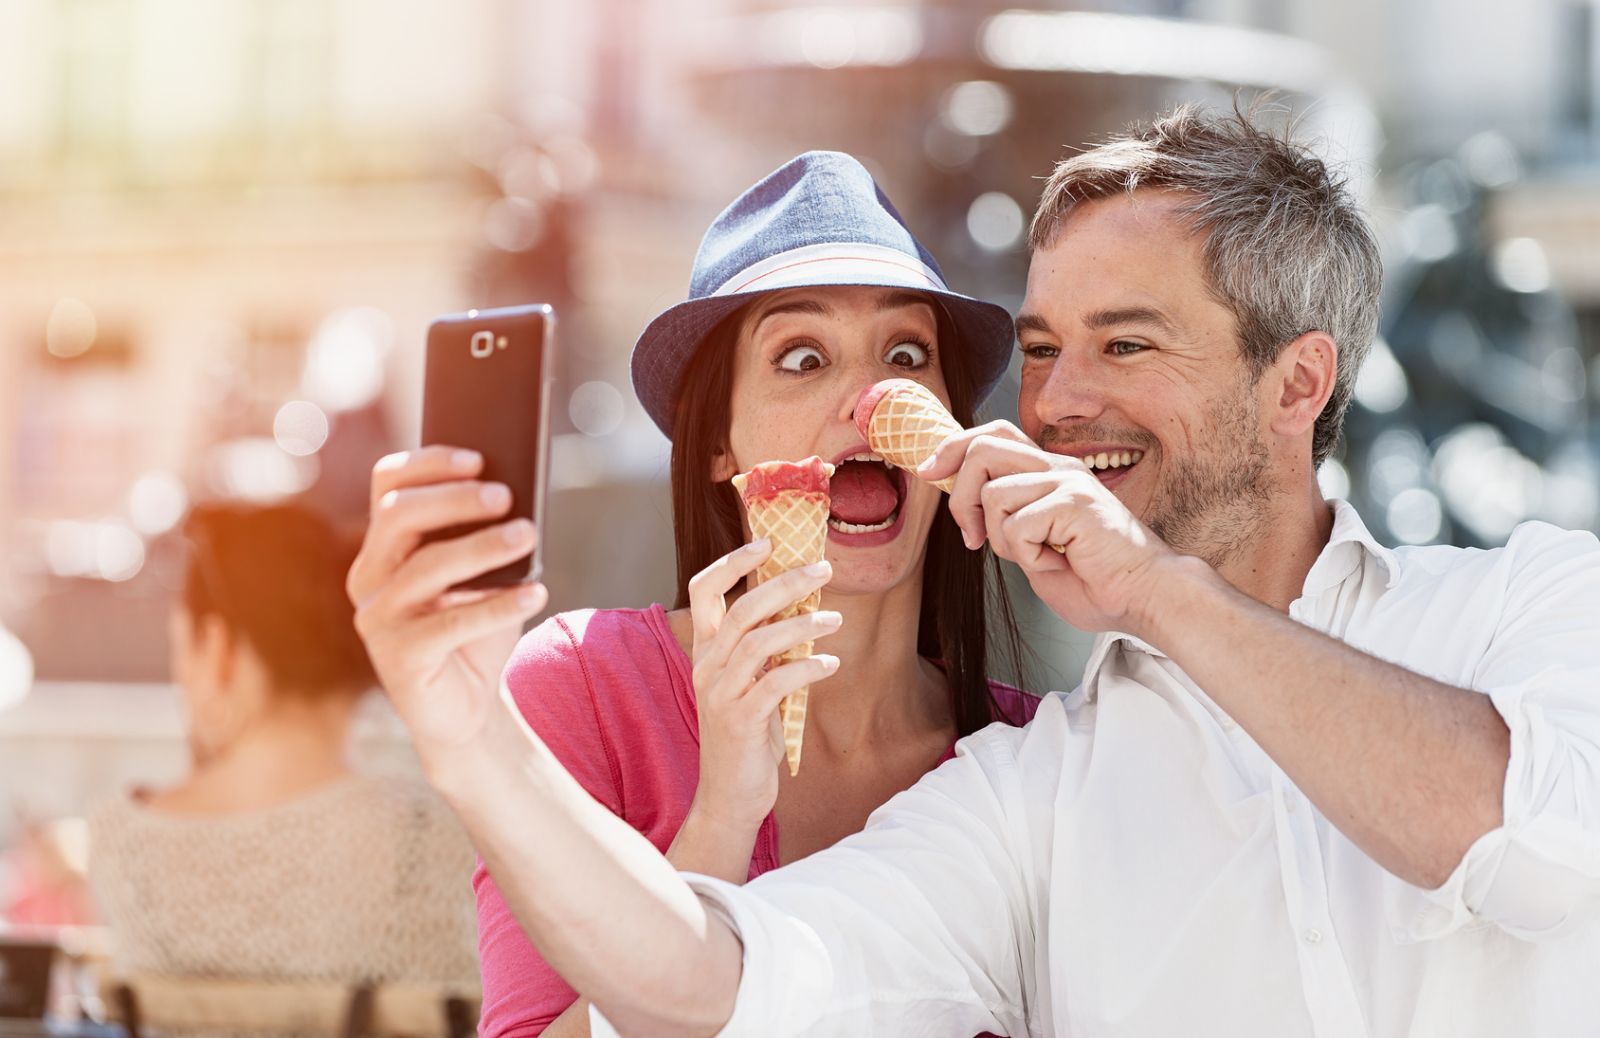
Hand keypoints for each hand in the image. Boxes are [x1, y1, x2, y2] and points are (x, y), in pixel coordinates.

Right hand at [346, 447, 548, 757]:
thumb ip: (485, 536)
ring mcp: (377, 618)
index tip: (478, 457)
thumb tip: (518, 493)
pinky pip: (450, 624)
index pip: (388, 485)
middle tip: (506, 496)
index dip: (429, 463)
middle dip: (454, 499)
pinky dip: (498, 605)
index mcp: (383, 546)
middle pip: (399, 516)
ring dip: (483, 546)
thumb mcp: (483, 576)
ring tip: (529, 535)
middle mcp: (369, 577)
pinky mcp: (398, 658)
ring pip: (426, 566)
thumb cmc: (476, 630)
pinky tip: (535, 593)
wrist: (467, 708)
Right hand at [684, 541, 840, 833]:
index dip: (732, 561)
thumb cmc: (746, 737)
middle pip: (740, 608)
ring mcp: (719, 694)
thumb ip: (765, 651)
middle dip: (783, 583)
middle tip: (823, 568)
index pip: (703, 590)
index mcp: (706, 652)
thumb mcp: (751, 686)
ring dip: (801, 625)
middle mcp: (706, 667)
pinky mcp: (739, 721)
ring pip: (757, 642)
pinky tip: (831, 662)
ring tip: (835, 619)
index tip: (768, 542)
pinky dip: (806, 668)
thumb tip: (804, 610)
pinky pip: (775, 684)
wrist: (729, 797)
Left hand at [921, 424, 1176, 638]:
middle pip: (982, 448)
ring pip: (994, 493)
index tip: (928, 472)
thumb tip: (964, 503)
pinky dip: (1028, 558)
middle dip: (961, 498)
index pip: (992, 434)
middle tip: (971, 539)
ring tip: (1039, 557)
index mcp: (1050, 471)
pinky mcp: (1075, 502)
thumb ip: (1005, 519)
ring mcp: (1068, 481)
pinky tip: (1060, 563)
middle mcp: (1059, 467)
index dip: (952, 447)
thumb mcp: (1034, 543)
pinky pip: (1017, 526)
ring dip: (1002, 539)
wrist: (1143, 597)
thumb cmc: (1094, 579)